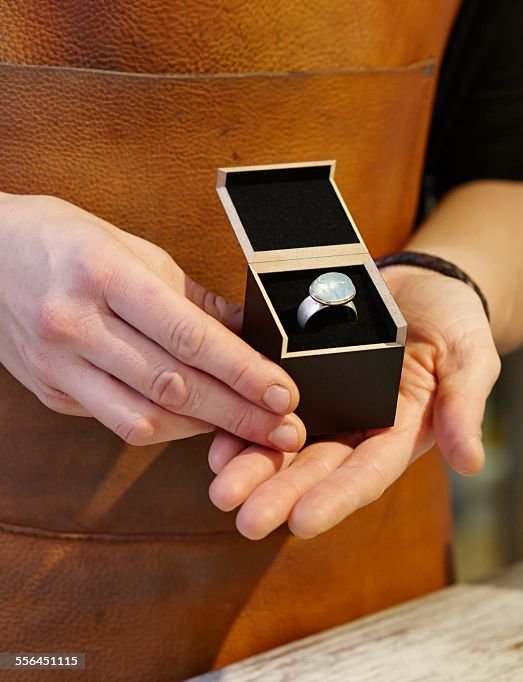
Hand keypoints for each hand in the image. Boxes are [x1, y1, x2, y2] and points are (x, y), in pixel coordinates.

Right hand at [0, 193, 305, 449]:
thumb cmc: (68, 243)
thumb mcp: (136, 251)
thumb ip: (196, 299)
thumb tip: (255, 332)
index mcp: (104, 275)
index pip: (189, 336)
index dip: (243, 372)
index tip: (284, 393)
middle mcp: (76, 324)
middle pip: (173, 385)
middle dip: (239, 413)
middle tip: (287, 430)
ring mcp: (58, 364)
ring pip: (144, 417)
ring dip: (207, 429)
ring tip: (254, 431)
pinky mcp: (51, 392)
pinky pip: (119, 422)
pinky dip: (167, 428)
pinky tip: (202, 423)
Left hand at [208, 265, 499, 538]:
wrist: (424, 283)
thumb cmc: (456, 322)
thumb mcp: (472, 358)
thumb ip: (464, 407)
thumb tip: (471, 463)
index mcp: (402, 431)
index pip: (369, 472)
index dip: (337, 497)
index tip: (302, 523)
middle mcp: (360, 428)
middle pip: (317, 468)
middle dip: (281, 495)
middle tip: (245, 519)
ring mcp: (328, 407)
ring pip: (285, 445)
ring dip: (253, 469)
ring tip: (220, 490)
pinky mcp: (302, 380)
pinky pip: (266, 406)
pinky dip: (241, 425)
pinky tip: (215, 444)